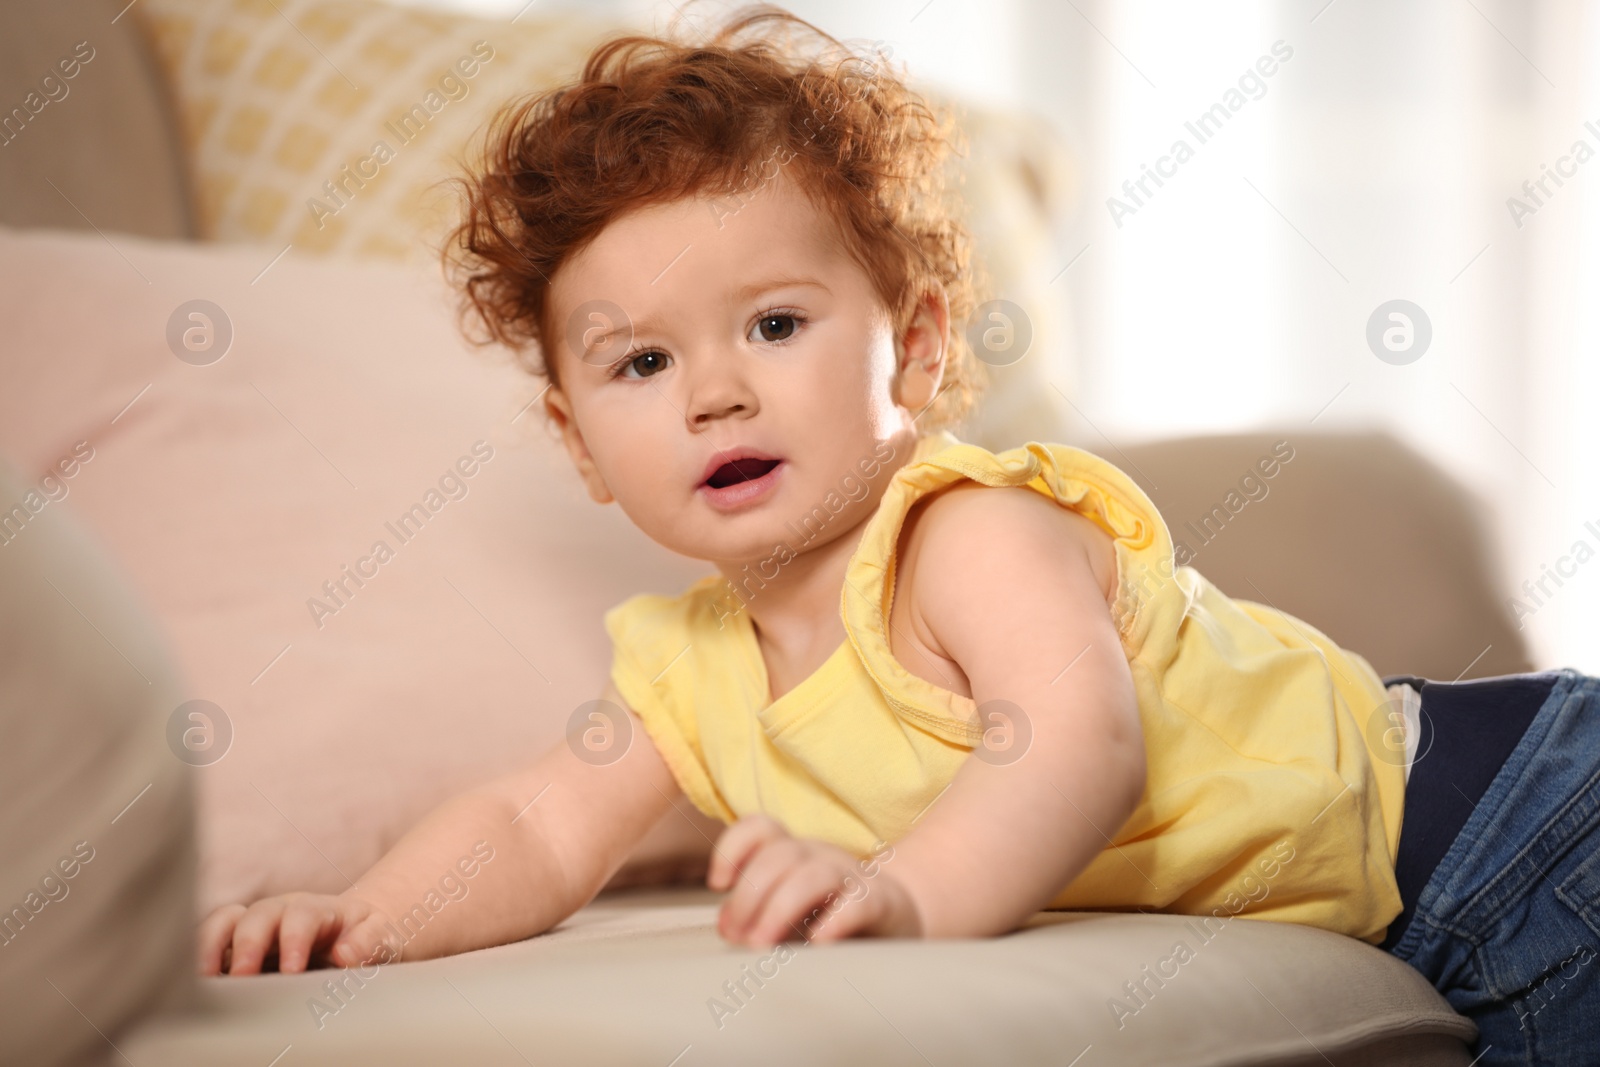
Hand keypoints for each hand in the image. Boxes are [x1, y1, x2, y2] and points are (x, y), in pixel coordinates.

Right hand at [197, 892, 401, 975]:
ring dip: (210, 945)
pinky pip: (209, 940)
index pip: (302, 915)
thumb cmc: (365, 938)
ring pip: (225, 921)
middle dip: (248, 943)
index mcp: (318, 909)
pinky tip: (193, 981)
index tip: (292, 971)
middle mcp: (280, 911)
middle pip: (258, 915)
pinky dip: (197, 954)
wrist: (354, 935)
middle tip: (243, 976)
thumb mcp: (380, 937)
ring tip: (204, 978)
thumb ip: (368, 943)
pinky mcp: (235, 945)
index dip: (294, 939)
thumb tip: (344, 955)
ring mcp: (254, 925)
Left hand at [706, 814, 921, 946]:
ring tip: (761, 944)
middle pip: (780, 856)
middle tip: (738, 937)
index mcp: (796, 853)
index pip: (762, 828)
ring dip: (779, 908)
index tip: (718, 884)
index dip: (733, 847)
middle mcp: (822, 857)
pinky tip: (818, 941)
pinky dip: (835, 920)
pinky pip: (859, 903)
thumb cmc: (833, 916)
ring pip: (813, 875)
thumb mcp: (789, 911)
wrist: (898, 921)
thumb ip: (756, 912)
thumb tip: (726, 924)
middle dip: (750, 896)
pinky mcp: (883, 904)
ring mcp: (853, 878)